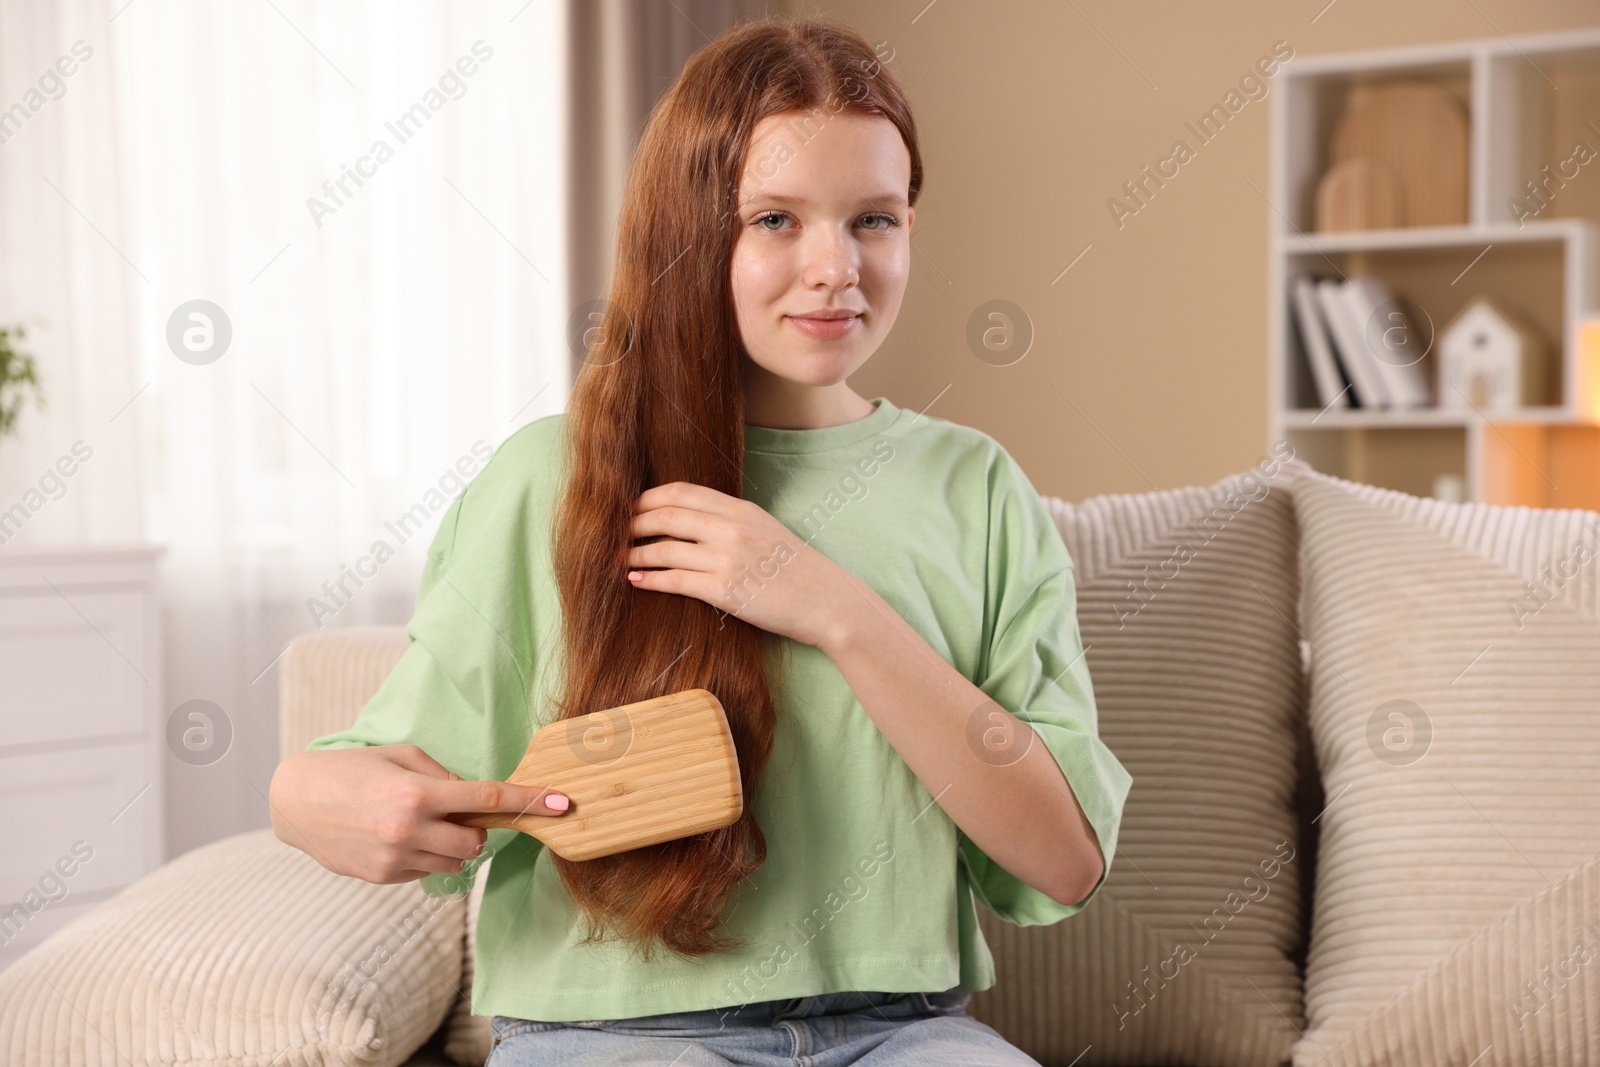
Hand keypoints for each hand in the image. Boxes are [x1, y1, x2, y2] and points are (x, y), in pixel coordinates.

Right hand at [268, 744, 568, 884]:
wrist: (296, 801)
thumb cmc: (353, 769)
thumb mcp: (402, 757)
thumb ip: (444, 776)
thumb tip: (474, 798)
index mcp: (418, 793)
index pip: (489, 801)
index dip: (530, 802)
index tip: (562, 804)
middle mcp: (409, 830)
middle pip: (476, 842)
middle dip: (475, 830)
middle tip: (452, 811)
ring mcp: (395, 859)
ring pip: (454, 862)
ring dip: (451, 844)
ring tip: (419, 822)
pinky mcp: (382, 878)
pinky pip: (425, 872)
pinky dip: (424, 856)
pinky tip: (397, 837)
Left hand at [626, 481, 852, 648]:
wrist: (826, 601)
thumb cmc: (796, 569)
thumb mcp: (766, 529)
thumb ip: (730, 520)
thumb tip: (691, 520)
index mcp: (740, 509)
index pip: (681, 492)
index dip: (647, 497)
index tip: (630, 507)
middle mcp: (731, 528)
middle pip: (665, 516)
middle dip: (632, 523)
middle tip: (614, 531)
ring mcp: (726, 559)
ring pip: (663, 549)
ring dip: (634, 553)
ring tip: (618, 558)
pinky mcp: (724, 591)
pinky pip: (674, 581)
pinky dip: (649, 579)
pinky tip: (635, 580)